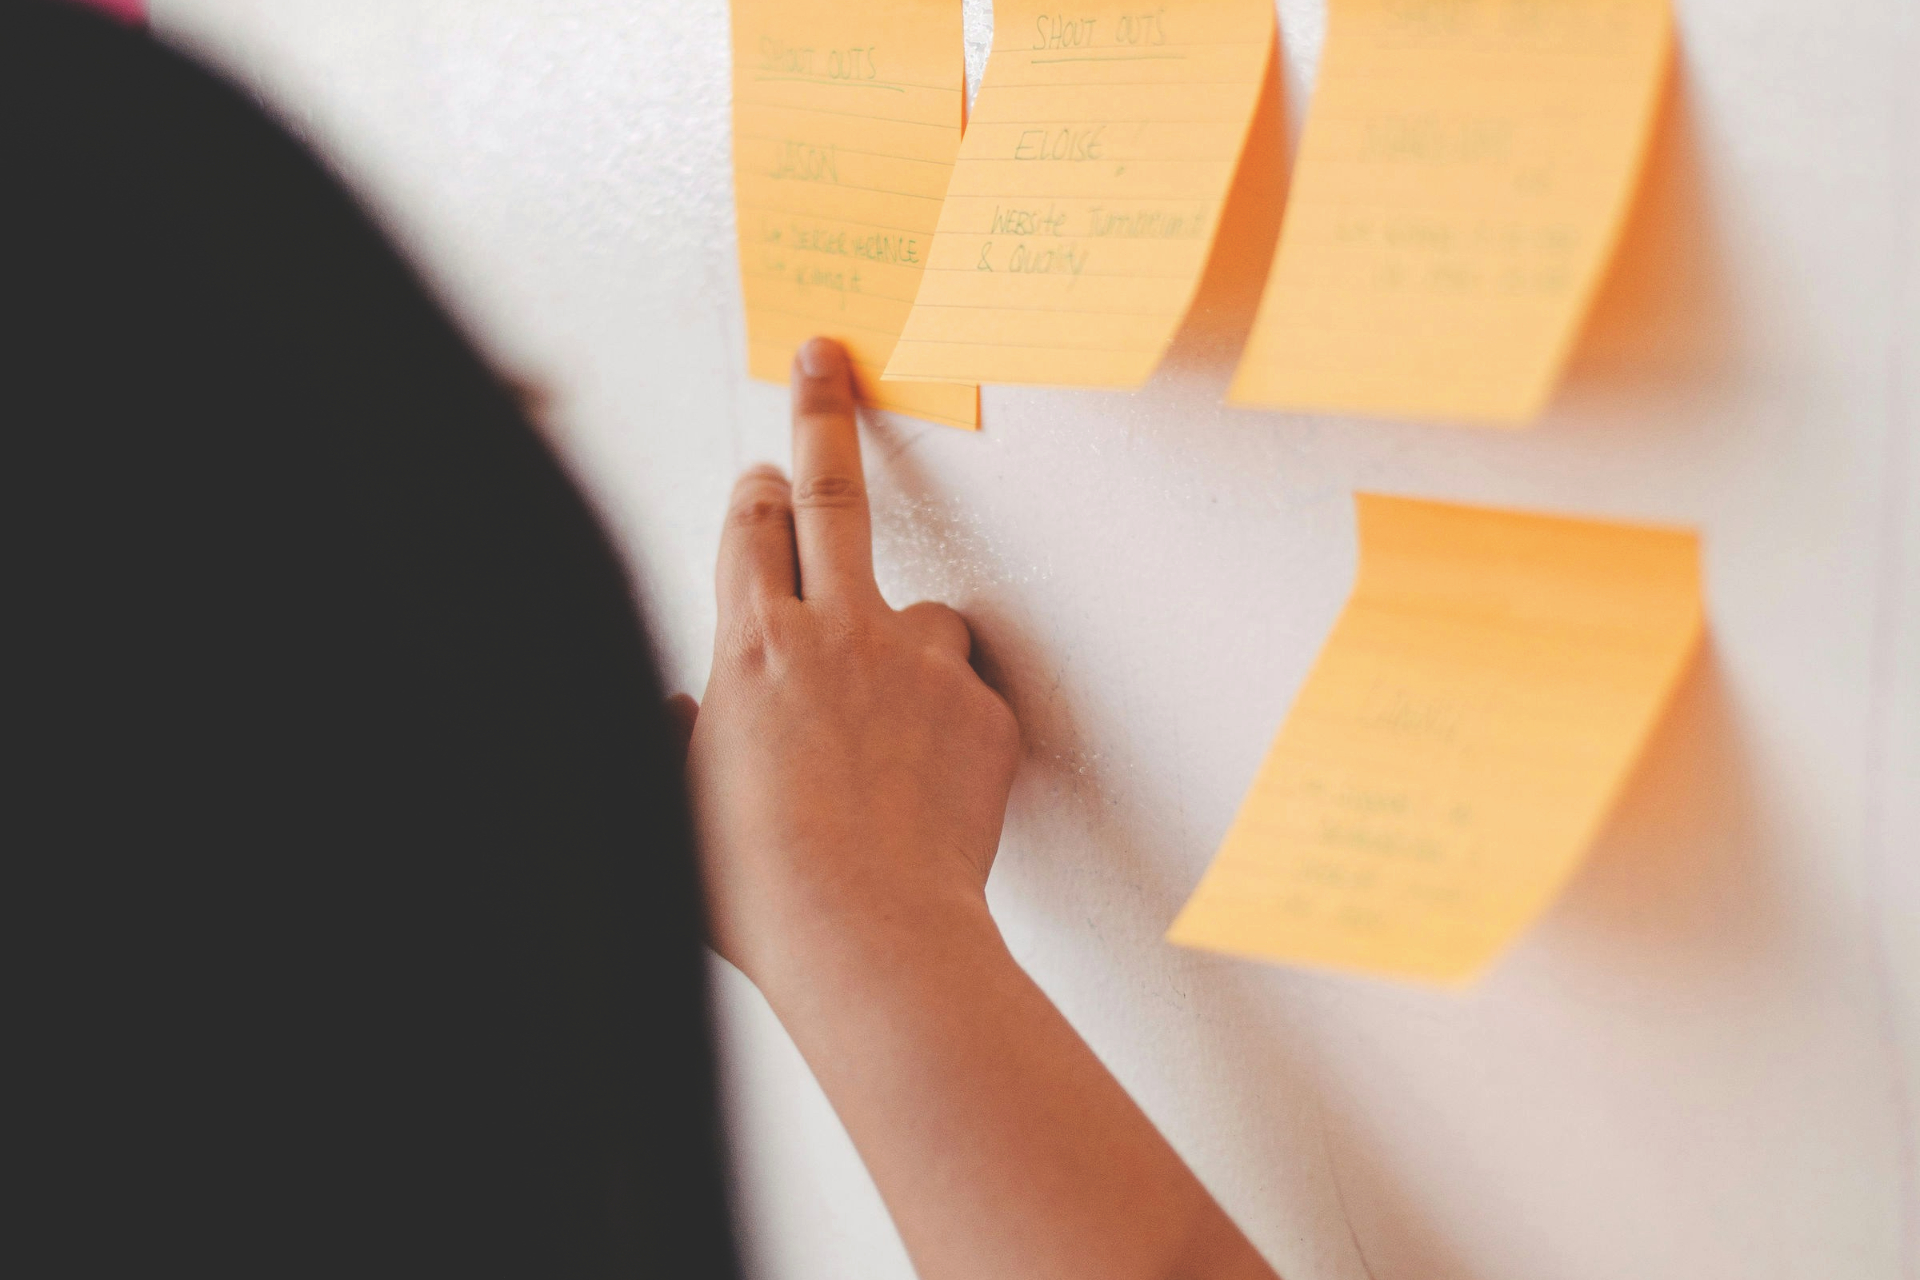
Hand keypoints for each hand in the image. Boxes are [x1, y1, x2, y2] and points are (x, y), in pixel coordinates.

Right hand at [682, 338, 1019, 999]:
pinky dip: (950, 718)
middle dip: (823, 416)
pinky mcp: (982, 709)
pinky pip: (967, 693)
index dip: (751, 493)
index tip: (759, 471)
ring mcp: (918, 664)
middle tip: (829, 360)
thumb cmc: (758, 889)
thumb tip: (679, 710)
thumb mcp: (675, 806)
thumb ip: (676, 739)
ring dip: (907, 637)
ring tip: (894, 715)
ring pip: (923, 611)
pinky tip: (931, 780)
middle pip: (830, 495)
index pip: (747, 530)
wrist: (866, 935)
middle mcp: (836, 633)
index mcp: (752, 647)